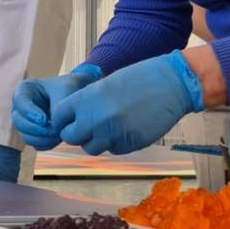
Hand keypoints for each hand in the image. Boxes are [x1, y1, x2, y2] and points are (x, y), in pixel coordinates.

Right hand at [11, 64, 101, 149]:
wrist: (76, 95)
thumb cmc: (69, 88)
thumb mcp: (65, 91)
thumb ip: (57, 107)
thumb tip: (53, 127)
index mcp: (24, 91)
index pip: (20, 102)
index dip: (29, 113)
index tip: (44, 120)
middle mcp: (21, 108)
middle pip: (19, 122)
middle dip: (36, 129)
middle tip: (54, 131)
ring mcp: (26, 122)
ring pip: (25, 136)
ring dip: (42, 139)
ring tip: (59, 136)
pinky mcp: (34, 135)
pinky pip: (35, 144)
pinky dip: (46, 144)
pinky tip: (59, 138)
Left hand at [52, 51, 204, 155]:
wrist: (171, 83)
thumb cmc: (137, 79)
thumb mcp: (103, 85)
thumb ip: (86, 103)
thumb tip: (72, 120)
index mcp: (86, 98)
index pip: (58, 117)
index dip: (63, 120)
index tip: (69, 120)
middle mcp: (95, 118)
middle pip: (71, 137)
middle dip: (77, 134)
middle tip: (87, 127)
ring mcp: (113, 133)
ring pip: (91, 148)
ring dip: (96, 141)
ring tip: (109, 127)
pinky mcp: (130, 144)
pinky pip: (113, 150)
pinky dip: (115, 143)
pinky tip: (125, 129)